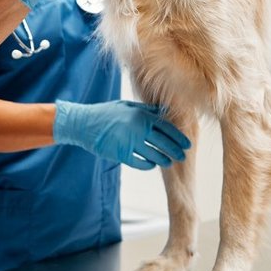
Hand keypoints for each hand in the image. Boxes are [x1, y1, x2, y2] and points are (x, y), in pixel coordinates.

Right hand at [53, 99, 190, 169]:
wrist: (84, 123)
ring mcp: (129, 141)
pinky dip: (148, 165)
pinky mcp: (120, 153)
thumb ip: (147, 109)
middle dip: (176, 150)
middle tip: (182, 156)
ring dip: (164, 160)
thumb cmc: (107, 113)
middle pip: (164, 143)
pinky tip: (152, 165)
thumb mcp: (128, 105)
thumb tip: (165, 111)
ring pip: (154, 154)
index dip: (179, 137)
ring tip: (169, 162)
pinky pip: (139, 163)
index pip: (167, 127)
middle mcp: (137, 128)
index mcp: (141, 115)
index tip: (187, 143)